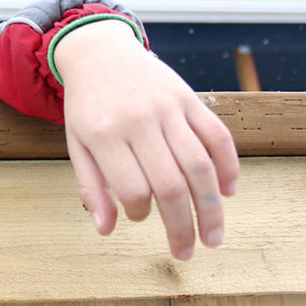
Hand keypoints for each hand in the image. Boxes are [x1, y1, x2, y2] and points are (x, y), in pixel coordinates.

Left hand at [53, 19, 238, 258]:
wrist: (100, 52)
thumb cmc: (87, 105)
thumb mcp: (76, 143)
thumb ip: (91, 186)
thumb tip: (105, 229)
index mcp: (104, 134)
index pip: (132, 189)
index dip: (139, 213)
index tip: (139, 217)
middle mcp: (139, 121)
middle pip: (170, 184)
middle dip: (182, 226)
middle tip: (186, 253)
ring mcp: (168, 108)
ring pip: (199, 165)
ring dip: (211, 208)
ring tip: (213, 237)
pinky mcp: (189, 98)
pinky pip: (218, 136)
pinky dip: (228, 166)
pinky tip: (227, 192)